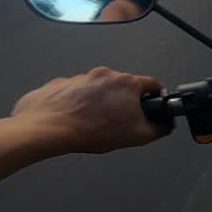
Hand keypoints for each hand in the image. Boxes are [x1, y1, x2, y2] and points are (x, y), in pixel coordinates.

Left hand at [10, 66, 170, 155]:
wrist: (47, 129)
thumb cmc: (87, 129)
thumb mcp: (136, 136)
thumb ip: (157, 129)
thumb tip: (163, 126)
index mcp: (126, 82)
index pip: (153, 84)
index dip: (156, 97)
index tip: (154, 105)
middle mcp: (104, 74)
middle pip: (123, 87)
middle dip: (124, 103)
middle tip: (119, 122)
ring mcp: (81, 77)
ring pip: (98, 90)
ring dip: (99, 103)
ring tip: (92, 124)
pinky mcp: (61, 85)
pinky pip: (75, 93)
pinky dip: (77, 104)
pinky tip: (75, 120)